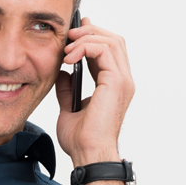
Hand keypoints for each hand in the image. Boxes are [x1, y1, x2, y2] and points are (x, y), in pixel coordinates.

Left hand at [55, 17, 134, 166]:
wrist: (87, 153)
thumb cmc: (81, 139)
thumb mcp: (69, 107)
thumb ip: (68, 89)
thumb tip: (63, 74)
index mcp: (114, 85)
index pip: (109, 50)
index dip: (92, 37)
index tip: (72, 33)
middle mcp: (122, 80)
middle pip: (114, 39)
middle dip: (89, 31)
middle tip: (68, 35)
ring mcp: (122, 80)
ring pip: (111, 40)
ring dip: (86, 38)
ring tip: (67, 48)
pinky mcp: (116, 82)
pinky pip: (104, 50)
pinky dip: (85, 47)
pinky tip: (69, 58)